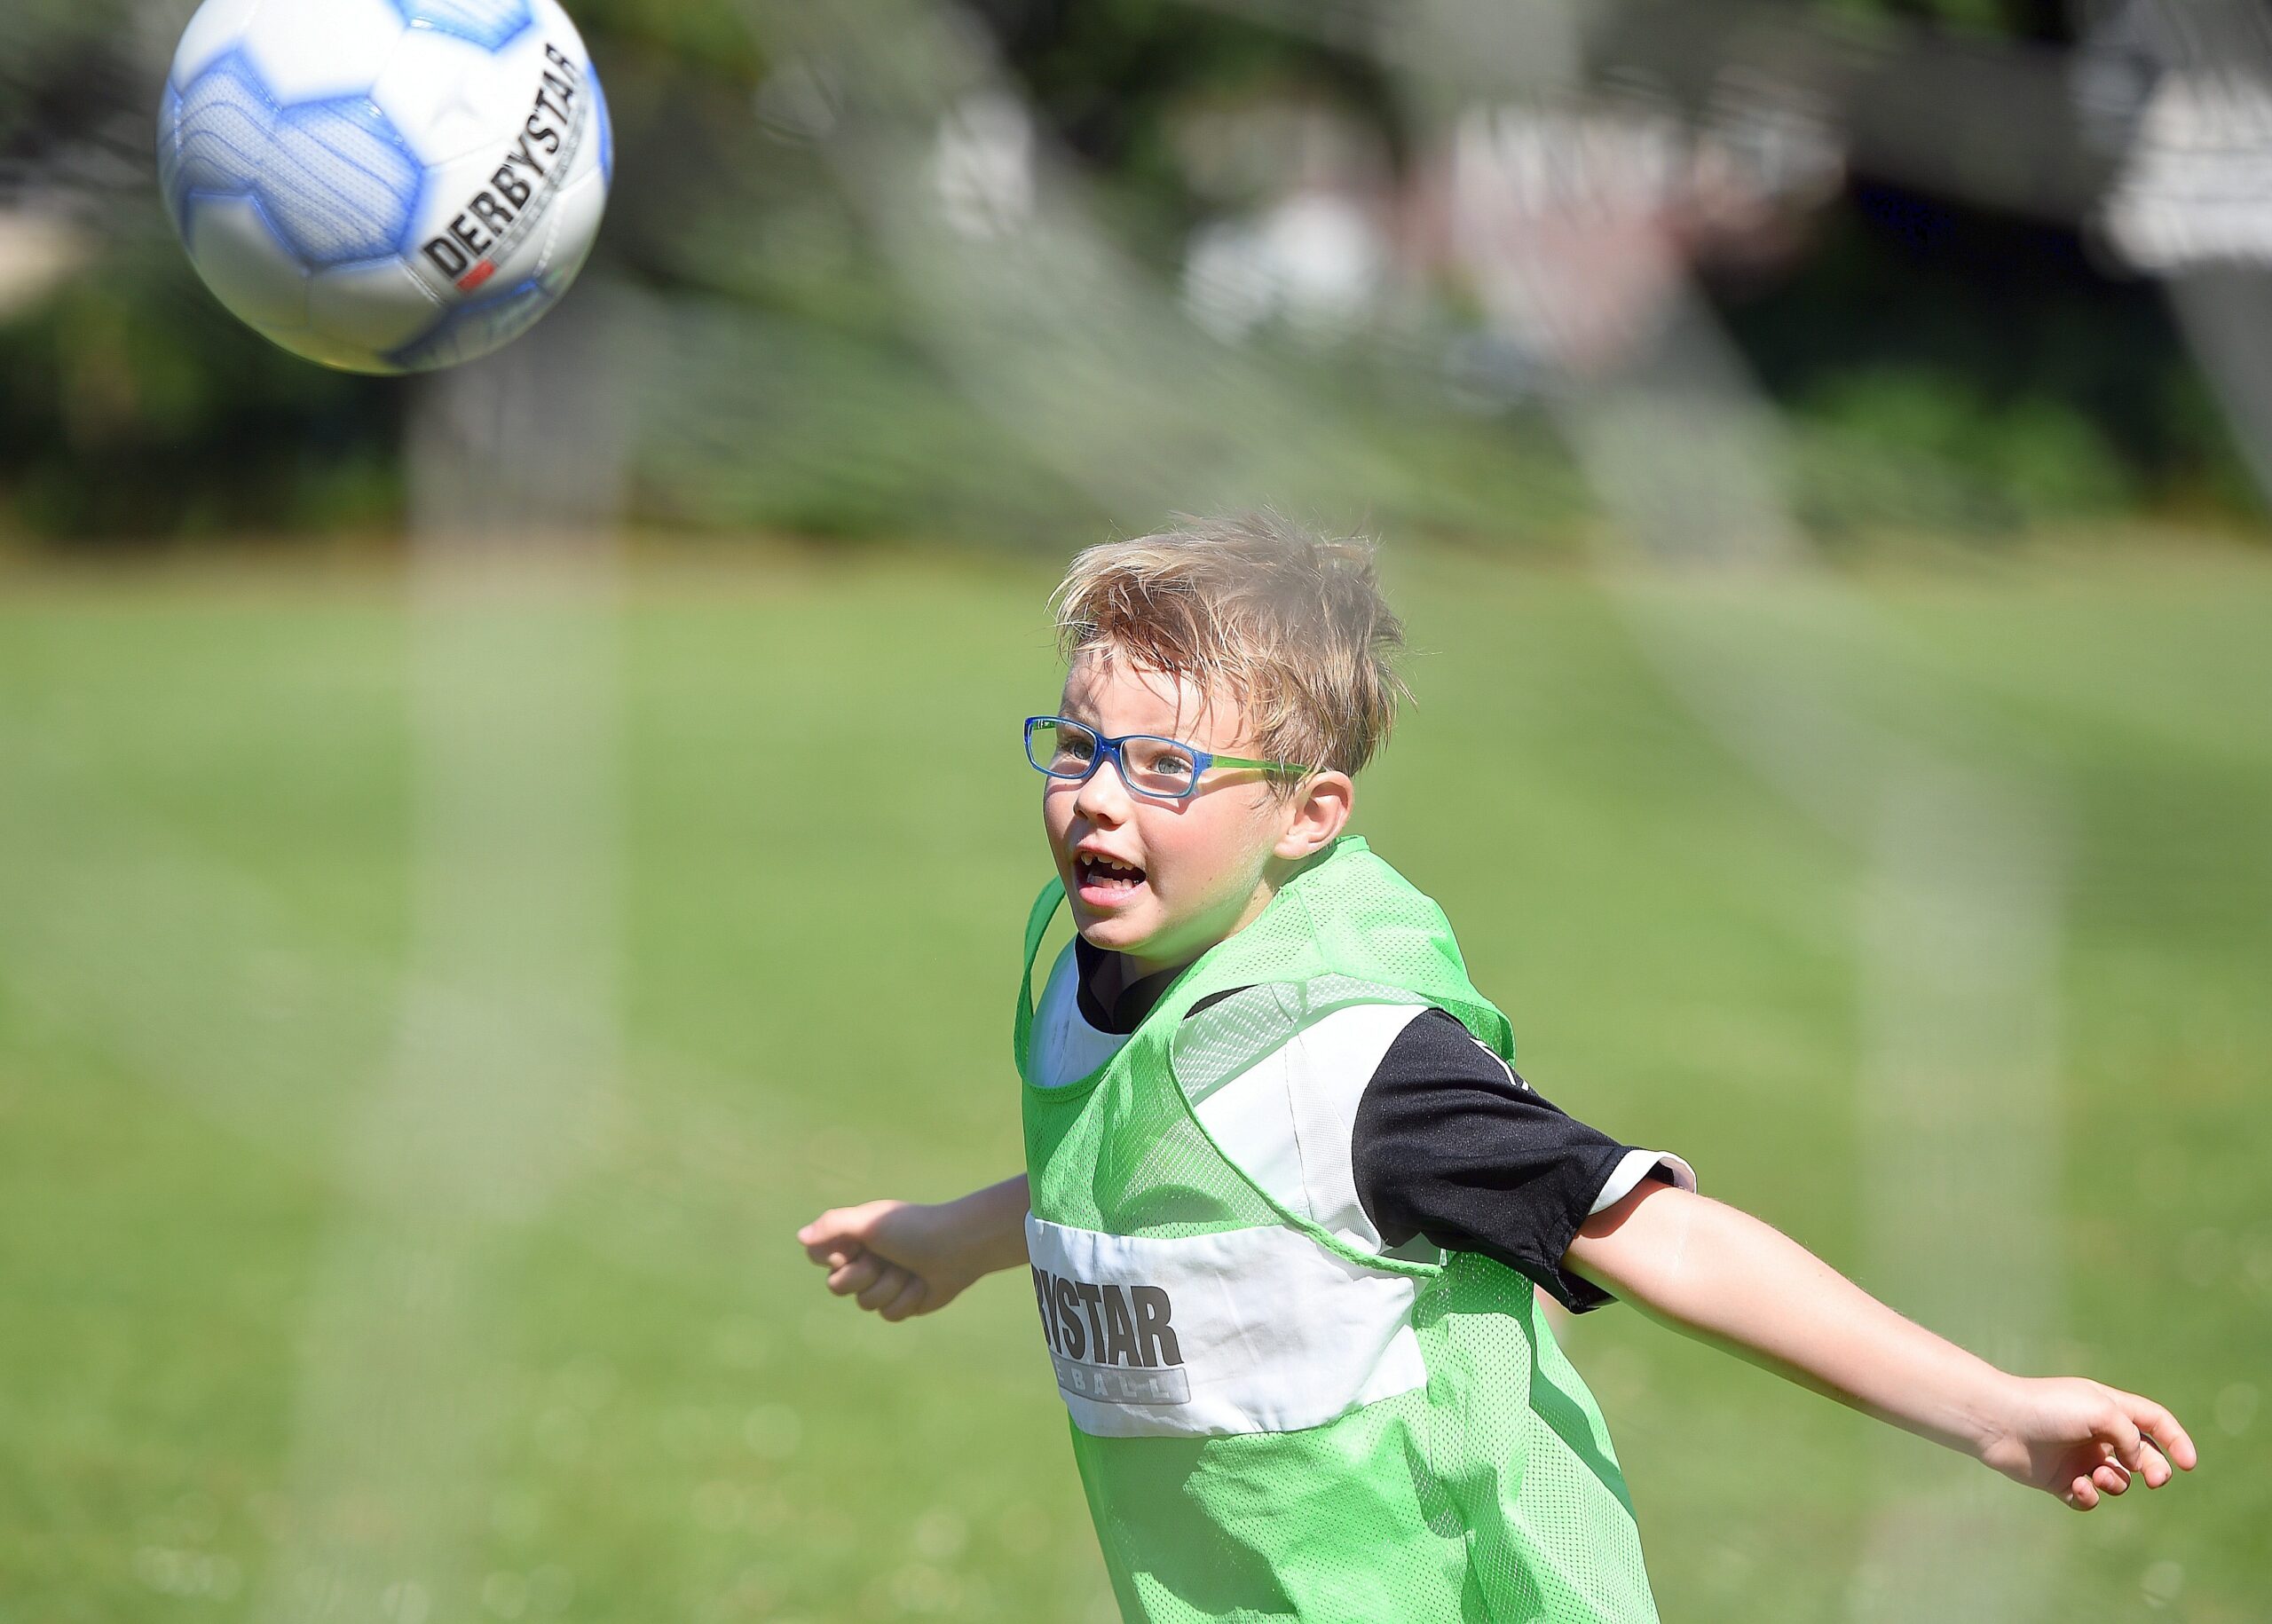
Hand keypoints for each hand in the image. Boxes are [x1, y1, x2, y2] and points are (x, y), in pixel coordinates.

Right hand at [796, 1199, 989, 1322]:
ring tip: (910, 1269)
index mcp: (852, 1238)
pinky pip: (888, 1315)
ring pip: (865, 1304)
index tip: (858, 1247)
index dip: (836, 1258)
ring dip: (891, 1287)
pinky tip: (922, 1284)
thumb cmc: (914, 1229)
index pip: (819, 1257)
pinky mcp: (900, 1302)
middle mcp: (863, 1260)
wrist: (958, 1247)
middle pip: (838, 1287)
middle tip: (888, 1258)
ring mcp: (881, 1283)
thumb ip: (834, 1225)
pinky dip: (907, 1300)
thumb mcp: (870, 1222)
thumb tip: (800, 1238)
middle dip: (865, 1275)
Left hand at [1976, 1376, 2198, 1509]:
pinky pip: (2090, 1499)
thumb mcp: (2101, 1411)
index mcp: (2108, 1407)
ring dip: (2117, 1483)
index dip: (2176, 1441)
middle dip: (2154, 1471)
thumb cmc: (2048, 1408)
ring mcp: (2079, 1457)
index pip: (2154, 1422)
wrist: (1998, 1422)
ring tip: (2098, 1476)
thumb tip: (2139, 1464)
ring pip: (2118, 1481)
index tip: (2189, 1464)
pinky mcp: (2061, 1480)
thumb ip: (2132, 1435)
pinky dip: (2089, 1497)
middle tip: (2154, 1479)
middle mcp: (2096, 1433)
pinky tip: (2078, 1487)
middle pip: (2143, 1458)